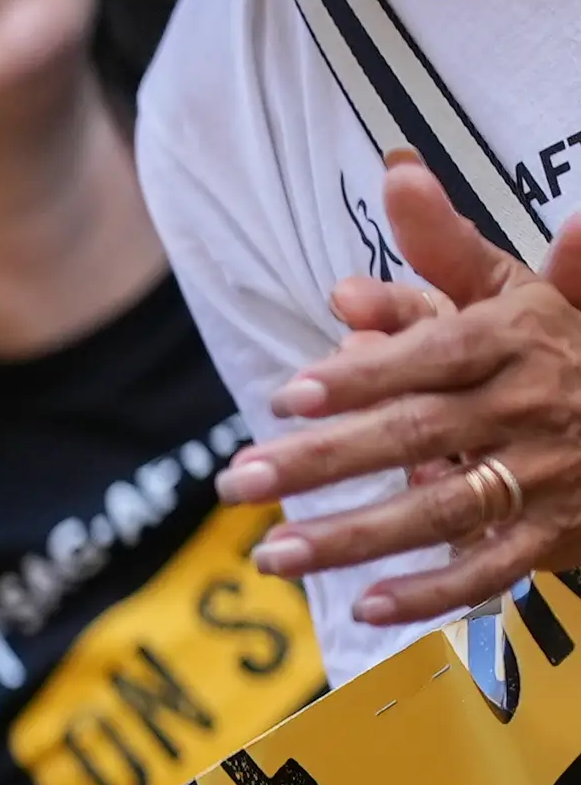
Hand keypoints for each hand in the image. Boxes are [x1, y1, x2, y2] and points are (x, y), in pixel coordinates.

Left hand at [223, 155, 580, 626]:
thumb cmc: (565, 350)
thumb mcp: (517, 291)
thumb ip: (448, 248)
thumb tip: (397, 177)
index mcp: (517, 340)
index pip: (433, 356)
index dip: (364, 375)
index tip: (286, 396)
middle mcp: (530, 406)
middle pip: (416, 435)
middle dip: (325, 462)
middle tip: (236, 483)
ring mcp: (547, 474)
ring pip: (441, 509)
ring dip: (354, 538)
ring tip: (271, 554)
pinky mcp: (556, 533)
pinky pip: (490, 567)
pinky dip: (433, 592)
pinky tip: (367, 607)